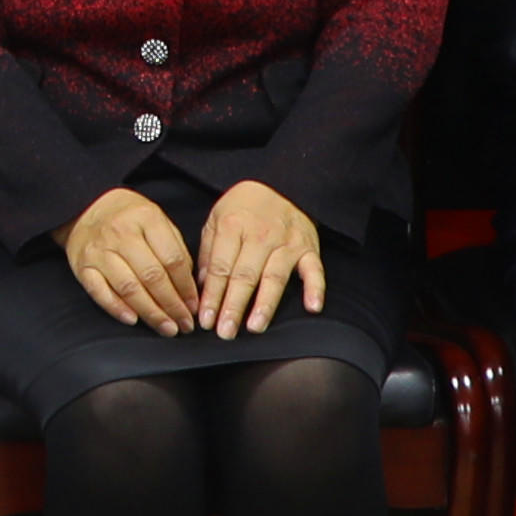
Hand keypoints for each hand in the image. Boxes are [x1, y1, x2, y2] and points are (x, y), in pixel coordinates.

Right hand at [58, 189, 198, 334]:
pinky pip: (99, 292)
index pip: (172, 259)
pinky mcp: (82, 266)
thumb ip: (174, 247)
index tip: (194, 306)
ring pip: (128, 288)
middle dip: (172, 305)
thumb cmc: (127, 216)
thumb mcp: (156, 219)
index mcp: (146, 218)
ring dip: (150, 312)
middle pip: (152, 276)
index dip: (186, 287)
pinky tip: (133, 320)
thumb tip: (188, 286)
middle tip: (184, 324)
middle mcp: (121, 233)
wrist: (85, 207)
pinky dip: (116, 308)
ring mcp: (99, 251)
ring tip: (166, 327)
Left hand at [192, 183, 331, 339]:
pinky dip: (316, 288)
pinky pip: (314, 270)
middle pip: (245, 276)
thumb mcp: (216, 219)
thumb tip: (200, 287)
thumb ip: (208, 252)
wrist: (280, 184)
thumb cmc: (244, 207)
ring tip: (254, 326)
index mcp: (233, 226)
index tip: (205, 319)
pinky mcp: (308, 248)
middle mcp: (261, 235)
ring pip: (275, 277)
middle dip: (233, 306)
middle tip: (225, 332)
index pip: (220, 268)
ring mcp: (287, 243)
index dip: (212, 295)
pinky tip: (312, 307)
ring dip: (265, 304)